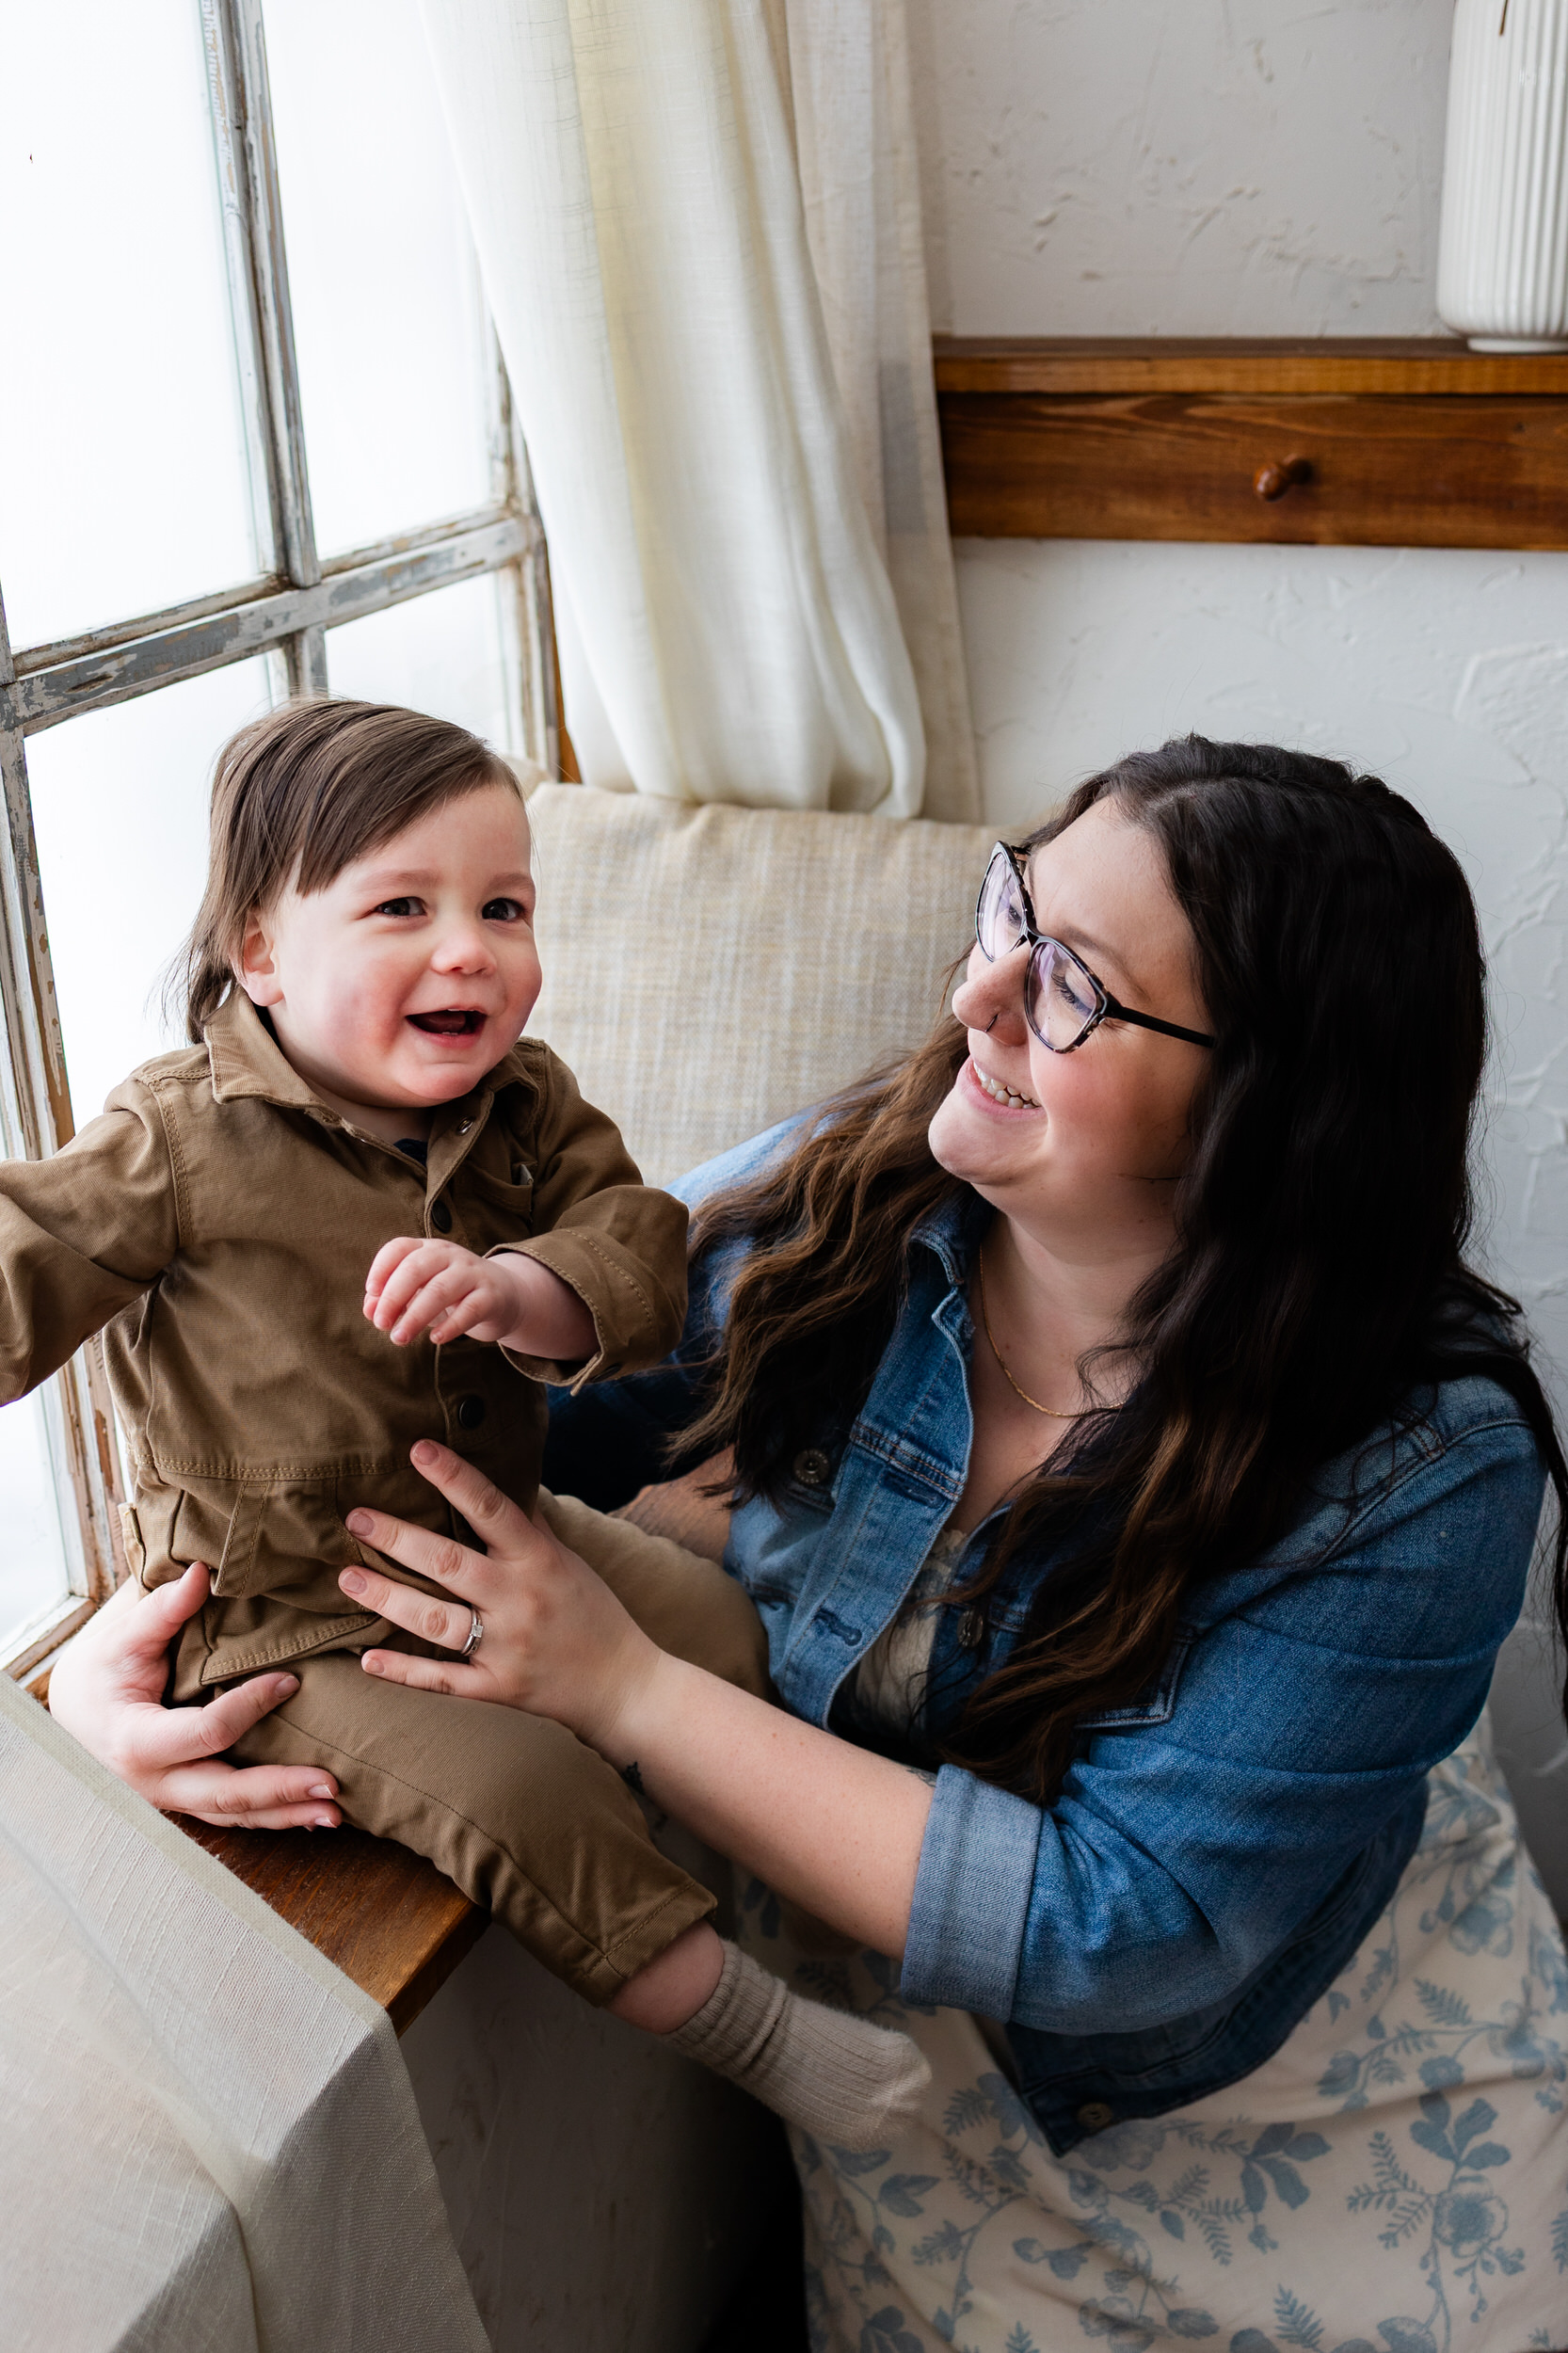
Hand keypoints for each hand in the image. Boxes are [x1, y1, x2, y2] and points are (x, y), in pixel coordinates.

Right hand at [46, 1564, 342, 1829]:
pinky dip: (271, 1814)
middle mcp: (155, 1782)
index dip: (251, 1707)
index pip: (206, 1732)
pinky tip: (310, 1814)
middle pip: (224, 1796)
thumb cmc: (101, 1670)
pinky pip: (231, 1814)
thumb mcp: (123, 1638)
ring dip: (286, 1814)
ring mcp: (170, 1799)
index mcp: (138, 1742)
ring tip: (337, 1813)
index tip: (291, 1680)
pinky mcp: (186, 1800)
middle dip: (280, 1791)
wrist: (76, 1711)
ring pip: (233, 1815)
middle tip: (332, 1785)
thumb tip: (200, 1572)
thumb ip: (162, 1609)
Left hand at [338, 1439, 658, 1759]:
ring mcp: (507, 1647)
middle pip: (449, 1563)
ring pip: (435, 1621)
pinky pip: (443, 1680)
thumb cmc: (594, 1613)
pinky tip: (366, 1659)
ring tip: (348, 1576)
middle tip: (355, 1518)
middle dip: (397, 1538)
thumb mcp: (568, 1561)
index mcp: (539, 1560)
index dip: (455, 1477)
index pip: (492, 1508)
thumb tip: (499, 1484)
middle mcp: (520, 1600)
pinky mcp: (498, 1689)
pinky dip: (403, 1671)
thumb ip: (529, 1528)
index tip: (418, 1449)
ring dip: (387, 1598)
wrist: (626, 1686)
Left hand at [364, 1237, 594, 1358]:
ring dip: (416, 1316)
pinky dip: (451, 1326)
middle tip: (380, 1324)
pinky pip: (470, 1309)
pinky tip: (436, 1340)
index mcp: (428, 1249)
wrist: (505, 1296)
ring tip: (399, 1338)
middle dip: (393, 1297)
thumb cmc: (452, 1295)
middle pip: (416, 1268)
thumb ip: (392, 1299)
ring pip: (440, 1290)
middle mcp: (450, 1255)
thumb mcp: (420, 1294)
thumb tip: (369, 1310)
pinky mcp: (492, 1296)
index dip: (381, 1268)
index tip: (370, 1293)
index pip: (399, 1248)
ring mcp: (473, 1273)